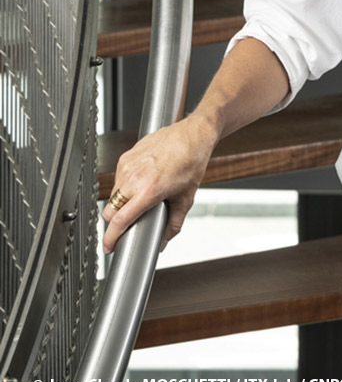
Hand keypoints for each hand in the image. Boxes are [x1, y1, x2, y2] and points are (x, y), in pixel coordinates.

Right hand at [101, 113, 218, 254]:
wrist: (193, 135)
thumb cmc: (192, 162)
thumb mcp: (186, 199)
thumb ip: (174, 224)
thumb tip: (164, 242)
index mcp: (148, 191)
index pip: (119, 221)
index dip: (110, 238)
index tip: (109, 247)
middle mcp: (134, 178)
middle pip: (109, 211)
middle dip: (114, 222)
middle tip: (127, 224)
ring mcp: (127, 166)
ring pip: (113, 194)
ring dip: (121, 202)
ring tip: (138, 200)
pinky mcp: (126, 157)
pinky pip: (118, 178)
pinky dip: (125, 186)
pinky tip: (140, 183)